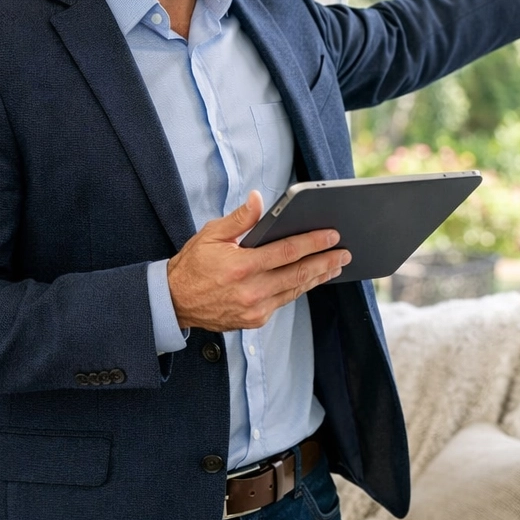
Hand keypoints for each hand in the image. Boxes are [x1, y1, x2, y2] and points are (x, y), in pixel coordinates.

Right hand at [166, 191, 347, 331]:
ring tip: (335, 265)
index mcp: (241, 266)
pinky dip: (299, 289)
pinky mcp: (255, 320)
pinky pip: (283, 301)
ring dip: (318, 277)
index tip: (332, 235)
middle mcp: (251, 291)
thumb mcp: (211, 234)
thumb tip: (258, 199)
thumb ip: (239, 218)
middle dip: (325, 262)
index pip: (287, 251)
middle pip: (299, 274)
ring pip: (295, 290)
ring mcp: (254, 309)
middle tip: (345, 252)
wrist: (174, 302)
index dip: (313, 242)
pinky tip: (311, 279)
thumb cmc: (193, 265)